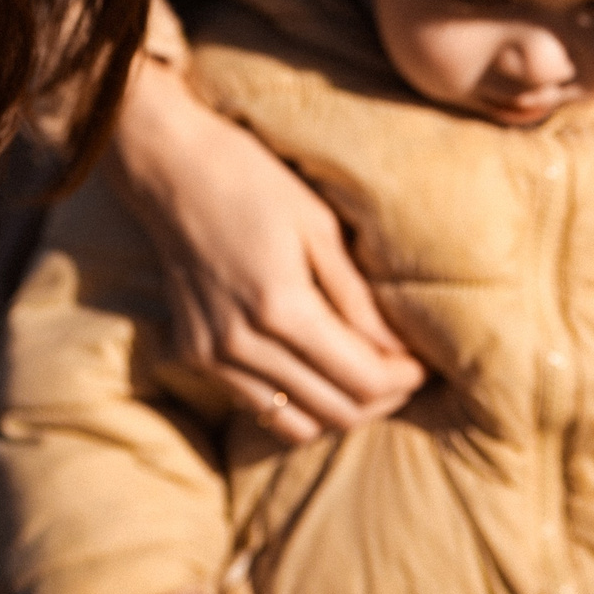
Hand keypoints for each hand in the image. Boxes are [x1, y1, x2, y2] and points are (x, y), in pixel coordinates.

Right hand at [109, 19, 426, 443]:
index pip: (360, 380)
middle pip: (332, 411)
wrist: (170, 168)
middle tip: (403, 375)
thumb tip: (396, 351)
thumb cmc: (252, 181)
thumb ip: (357, 297)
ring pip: (293, 425)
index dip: (402, 380)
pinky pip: (254, 404)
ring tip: (364, 379)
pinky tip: (313, 369)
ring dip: (337, 410)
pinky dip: (293, 401)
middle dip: (380, 400)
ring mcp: (211, 355)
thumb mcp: (320, 226)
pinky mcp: (191, 354)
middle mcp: (242, 344)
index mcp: (281, 307)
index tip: (423, 365)